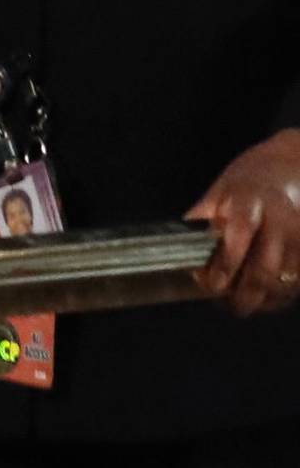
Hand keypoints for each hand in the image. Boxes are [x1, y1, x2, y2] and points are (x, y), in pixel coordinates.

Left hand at [189, 130, 299, 315]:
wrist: (298, 164)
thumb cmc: (255, 176)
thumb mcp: (224, 187)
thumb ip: (206, 216)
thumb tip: (179, 244)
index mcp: (251, 202)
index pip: (237, 242)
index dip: (222, 268)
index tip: (208, 283)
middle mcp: (280, 222)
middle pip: (263, 271)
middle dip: (243, 296)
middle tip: (227, 304)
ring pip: (283, 284)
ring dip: (262, 301)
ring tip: (243, 304)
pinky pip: (297, 284)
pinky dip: (280, 297)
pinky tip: (265, 298)